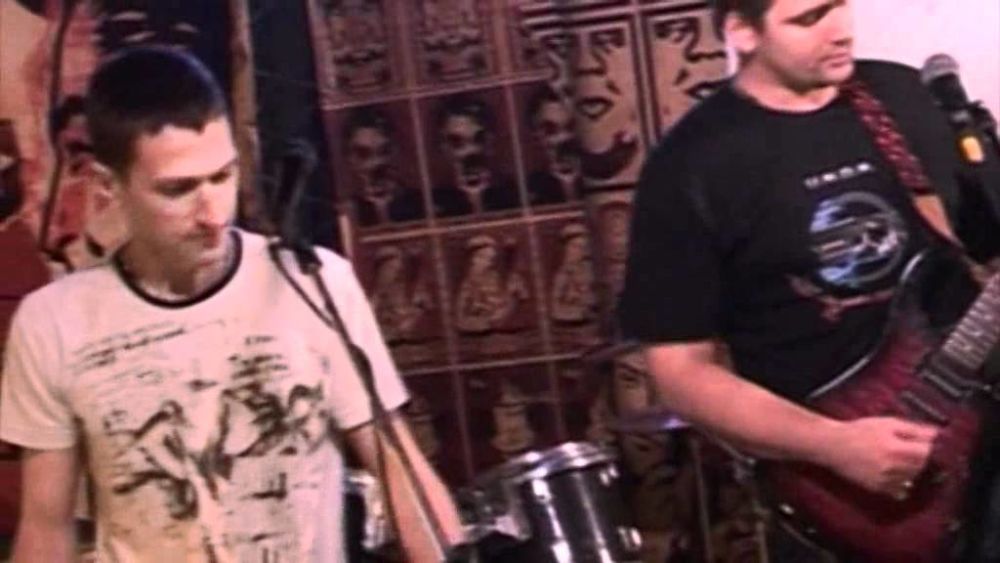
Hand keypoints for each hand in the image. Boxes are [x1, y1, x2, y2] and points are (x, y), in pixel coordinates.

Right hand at [820, 417, 938, 497]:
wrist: (833, 445)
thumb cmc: (858, 431)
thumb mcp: (887, 423)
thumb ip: (913, 428)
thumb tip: (935, 433)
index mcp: (897, 449)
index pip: (927, 452)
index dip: (928, 445)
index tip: (923, 441)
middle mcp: (894, 467)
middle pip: (921, 466)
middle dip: (919, 457)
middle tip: (909, 447)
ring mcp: (886, 480)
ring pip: (912, 478)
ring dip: (911, 469)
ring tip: (898, 458)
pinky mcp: (878, 488)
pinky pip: (899, 490)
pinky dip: (901, 483)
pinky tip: (894, 473)